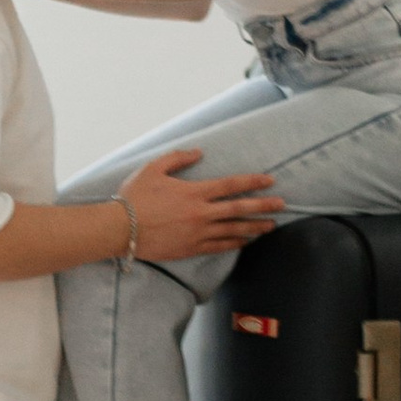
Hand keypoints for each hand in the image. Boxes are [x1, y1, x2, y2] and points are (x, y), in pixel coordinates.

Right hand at [120, 148, 280, 263]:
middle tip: (282, 205)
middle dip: (263, 207)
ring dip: (254, 227)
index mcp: (194, 192)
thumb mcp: (153, 169)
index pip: (231, 185)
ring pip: (233, 230)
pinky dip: (235, 243)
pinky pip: (219, 246)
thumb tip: (198, 152)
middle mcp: (201, 214)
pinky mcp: (190, 248)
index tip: (269, 181)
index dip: (253, 182)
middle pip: (240, 209)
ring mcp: (197, 234)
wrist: (118, 229)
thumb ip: (178, 158)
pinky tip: (245, 241)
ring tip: (270, 226)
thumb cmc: (133, 197)